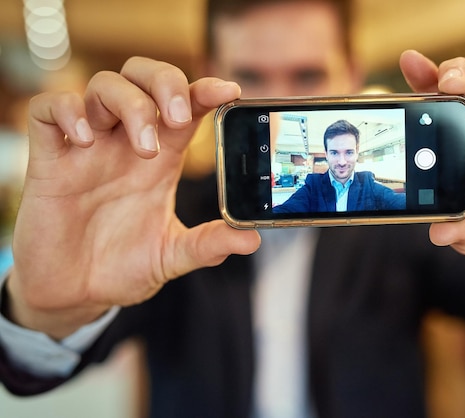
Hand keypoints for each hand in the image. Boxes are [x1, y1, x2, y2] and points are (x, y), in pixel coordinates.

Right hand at [8, 58, 259, 338]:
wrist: (75, 295)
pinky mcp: (49, 160)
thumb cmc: (122, 267)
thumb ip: (208, 245)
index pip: (186, 107)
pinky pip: (49, 109)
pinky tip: (84, 140)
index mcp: (162, 159)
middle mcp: (126, 143)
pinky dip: (67, 111)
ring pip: (104, 85)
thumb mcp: (171, 256)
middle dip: (165, 82)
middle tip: (178, 117)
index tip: (229, 91)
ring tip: (143, 148)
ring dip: (129, 103)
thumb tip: (252, 238)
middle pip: (145, 77)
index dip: (205, 91)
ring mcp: (88, 147)